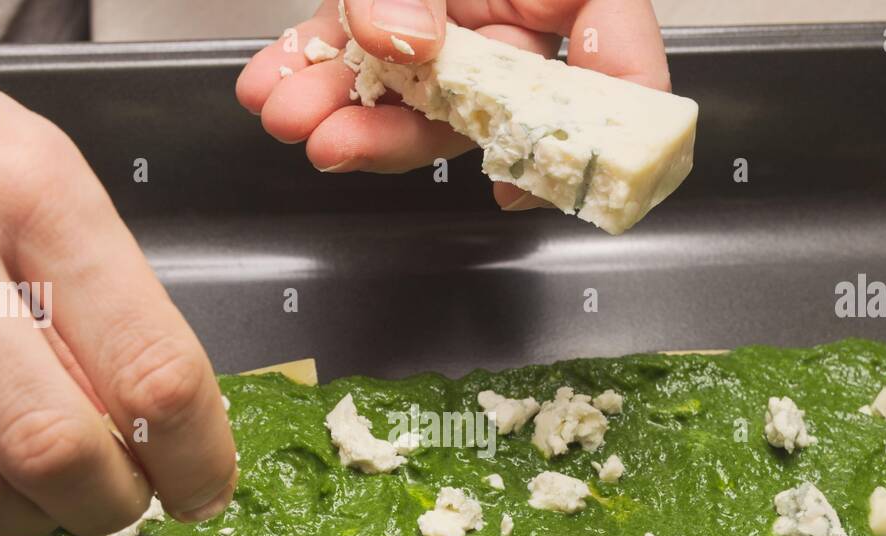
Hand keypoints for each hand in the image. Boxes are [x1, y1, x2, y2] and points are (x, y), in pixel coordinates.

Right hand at [0, 0, 236, 535]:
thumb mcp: (42, 179)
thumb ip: (97, 303)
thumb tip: (146, 440)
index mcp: (32, 190)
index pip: (151, 369)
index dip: (195, 460)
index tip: (203, 491)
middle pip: (52, 448)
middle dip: (109, 505)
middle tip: (121, 504)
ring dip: (26, 519)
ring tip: (45, 496)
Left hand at [236, 0, 670, 209]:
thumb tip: (406, 42)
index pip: (612, 44)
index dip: (592, 116)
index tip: (531, 171)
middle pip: (491, 97)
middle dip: (400, 130)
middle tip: (337, 143)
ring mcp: (460, 6)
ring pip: (418, 91)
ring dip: (346, 110)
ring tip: (287, 111)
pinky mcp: (399, 6)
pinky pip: (366, 56)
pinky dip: (316, 70)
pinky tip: (273, 80)